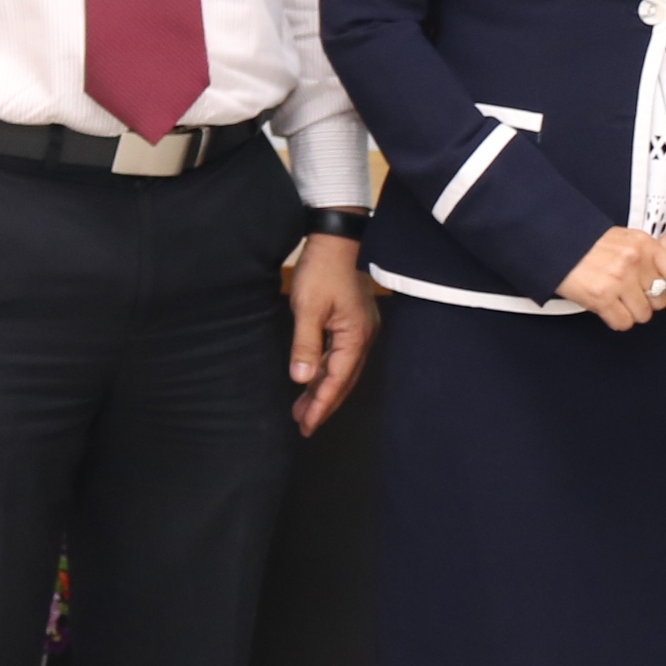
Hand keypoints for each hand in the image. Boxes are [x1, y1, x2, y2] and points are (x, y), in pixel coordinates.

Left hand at [285, 233, 377, 434]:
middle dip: (324, 404)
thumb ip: (305, 345)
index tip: (307, 425)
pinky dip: (327, 371)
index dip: (322, 405)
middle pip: (344, 380)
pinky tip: (314, 378)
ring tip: (303, 409)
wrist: (337, 239)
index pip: (337, 380)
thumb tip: (302, 379)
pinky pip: (341, 356)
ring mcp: (361, 330)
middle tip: (304, 425)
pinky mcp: (354, 323)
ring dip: (323, 389)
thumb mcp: (307, 308)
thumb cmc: (322, 270)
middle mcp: (364, 338)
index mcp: (355, 337)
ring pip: (342, 370)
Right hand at [556, 226, 665, 330]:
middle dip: (650, 302)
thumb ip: (647, 255)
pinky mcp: (602, 297)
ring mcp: (619, 280)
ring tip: (620, 302)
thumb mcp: (624, 238)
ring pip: (644, 314)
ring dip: (632, 312)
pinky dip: (617, 320)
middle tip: (636, 297)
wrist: (556, 243)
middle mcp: (634, 261)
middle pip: (661, 299)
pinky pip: (624, 323)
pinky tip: (610, 308)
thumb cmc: (586, 242)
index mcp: (643, 244)